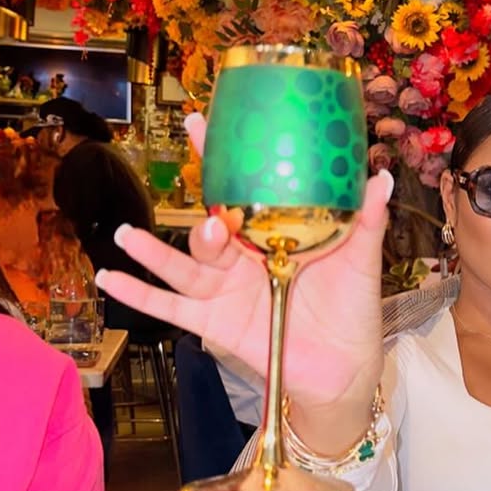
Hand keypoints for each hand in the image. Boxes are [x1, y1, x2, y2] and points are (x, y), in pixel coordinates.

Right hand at [97, 114, 391, 420]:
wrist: (346, 367)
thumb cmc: (353, 308)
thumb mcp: (360, 259)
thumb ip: (366, 219)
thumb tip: (379, 177)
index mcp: (272, 232)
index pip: (239, 190)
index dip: (219, 159)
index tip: (199, 124)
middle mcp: (243, 257)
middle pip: (209, 226)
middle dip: (200, 213)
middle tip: (209, 212)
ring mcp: (226, 290)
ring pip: (183, 265)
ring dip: (154, 251)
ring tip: (131, 237)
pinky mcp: (216, 324)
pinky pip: (171, 308)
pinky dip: (140, 294)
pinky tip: (110, 278)